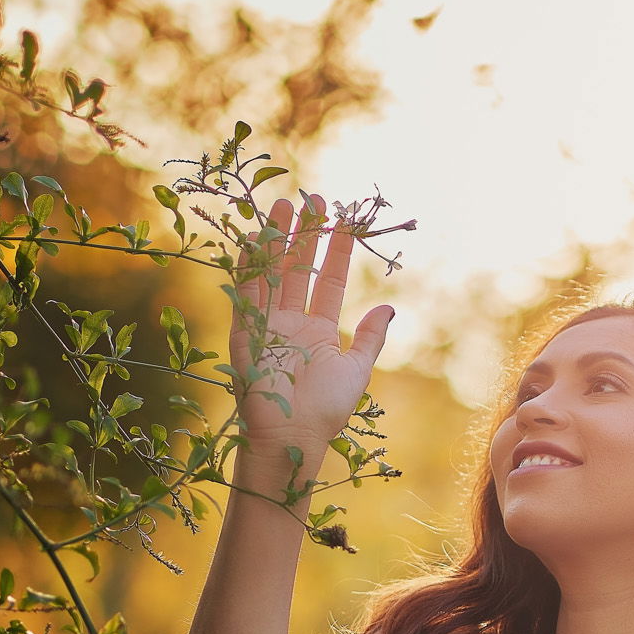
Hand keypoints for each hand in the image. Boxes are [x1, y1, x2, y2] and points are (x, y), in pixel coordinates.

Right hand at [228, 192, 395, 453]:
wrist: (293, 434)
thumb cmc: (327, 409)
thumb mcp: (357, 368)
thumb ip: (370, 337)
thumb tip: (390, 307)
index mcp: (318, 331)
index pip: (327, 280)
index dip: (335, 250)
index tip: (344, 221)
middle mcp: (290, 322)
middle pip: (297, 268)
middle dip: (304, 234)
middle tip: (313, 198)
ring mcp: (266, 323)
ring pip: (271, 271)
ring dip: (277, 239)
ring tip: (284, 204)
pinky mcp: (244, 330)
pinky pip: (246, 291)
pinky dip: (249, 264)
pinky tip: (256, 236)